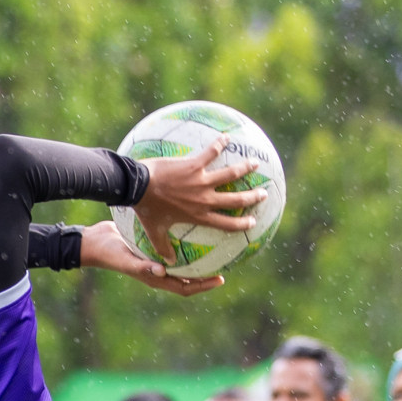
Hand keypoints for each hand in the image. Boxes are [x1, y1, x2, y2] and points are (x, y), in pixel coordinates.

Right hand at [78, 221, 223, 296]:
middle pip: (188, 277)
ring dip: (199, 257)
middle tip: (226, 261)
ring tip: (216, 244)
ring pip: (183, 261)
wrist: (94, 241)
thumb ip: (142, 267)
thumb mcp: (125, 260)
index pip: (184, 287)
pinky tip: (195, 226)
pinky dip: (186, 241)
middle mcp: (158, 271)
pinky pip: (174, 246)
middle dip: (207, 273)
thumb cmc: (109, 252)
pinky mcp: (152, 246)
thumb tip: (162, 272)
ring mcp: (155, 259)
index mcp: (155, 278)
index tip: (220, 279)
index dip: (202, 286)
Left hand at [133, 137, 265, 261]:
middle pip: (236, 200)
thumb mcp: (155, 232)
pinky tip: (227, 136)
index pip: (226, 223)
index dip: (241, 224)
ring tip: (255, 163)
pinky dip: (220, 143)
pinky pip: (211, 152)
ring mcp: (201, 181)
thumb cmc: (146, 210)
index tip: (252, 222)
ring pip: (230, 174)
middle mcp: (205, 199)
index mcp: (198, 215)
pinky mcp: (194, 165)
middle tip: (263, 193)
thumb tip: (169, 264)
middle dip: (252, 197)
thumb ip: (163, 247)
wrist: (138, 187)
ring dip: (245, 167)